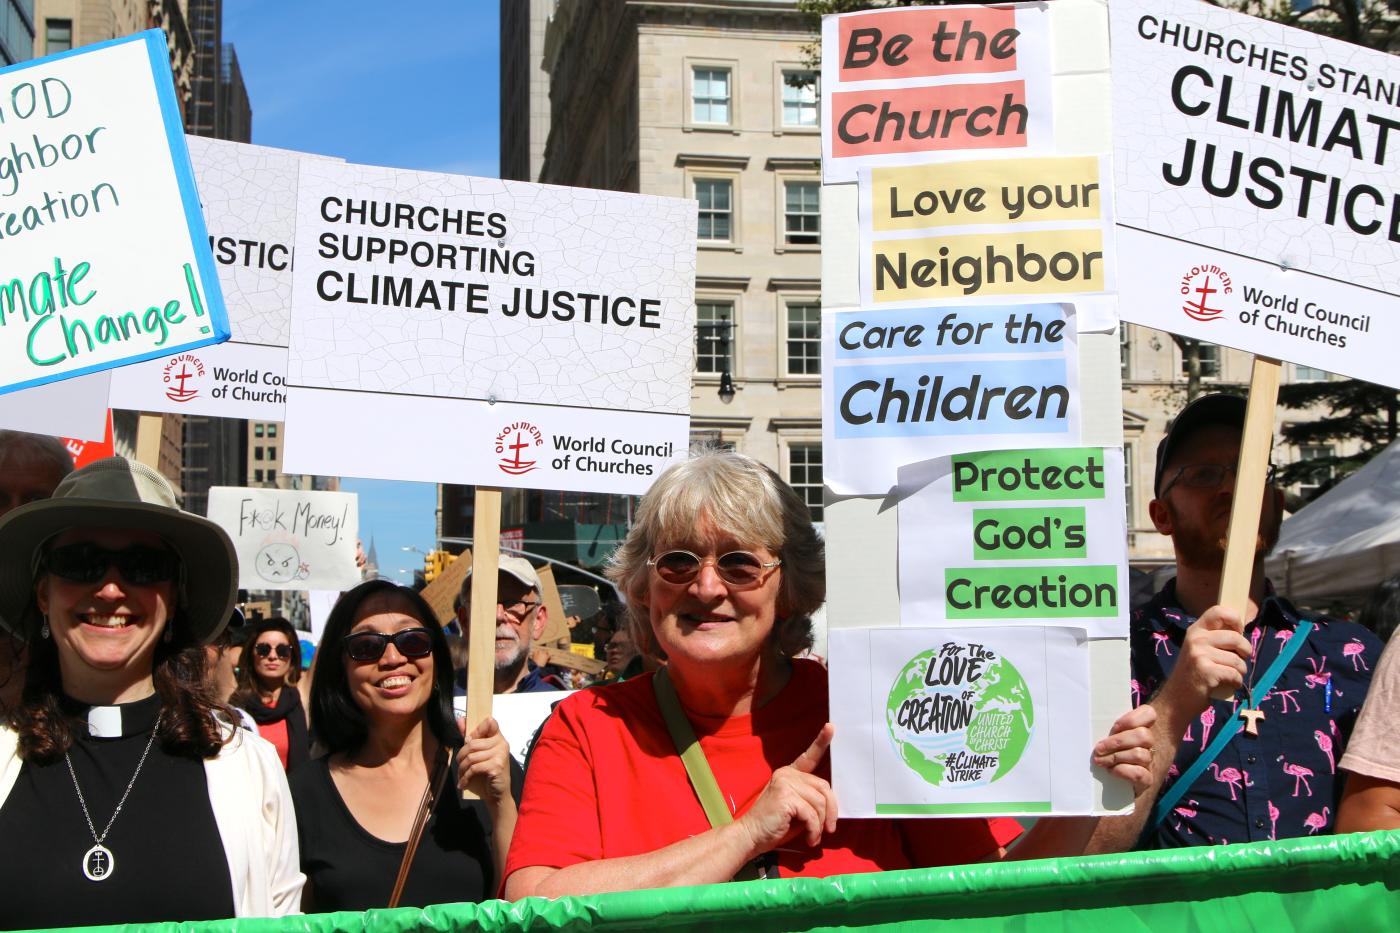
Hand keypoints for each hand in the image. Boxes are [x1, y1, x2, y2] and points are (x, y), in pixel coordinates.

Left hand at [456, 716, 512, 805]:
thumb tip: (460, 719)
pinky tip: (463, 783)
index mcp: (499, 738)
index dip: (477, 729)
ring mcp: (500, 755)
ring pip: (472, 757)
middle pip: (473, 743)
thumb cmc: (488, 772)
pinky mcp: (496, 766)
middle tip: (459, 764)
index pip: (490, 723)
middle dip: (461, 755)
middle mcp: (502, 744)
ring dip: (462, 768)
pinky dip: (466, 777)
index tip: (467, 740)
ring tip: (461, 775)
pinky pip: (474, 768)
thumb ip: (472, 737)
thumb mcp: (480, 754)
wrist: (498, 794)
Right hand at [734, 724, 837, 858]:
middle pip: (824, 787)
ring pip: (820, 802)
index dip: (821, 742)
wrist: (750, 836)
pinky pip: (812, 814)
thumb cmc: (774, 825)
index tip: (831, 727)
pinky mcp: (785, 795)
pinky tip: (809, 838)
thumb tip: (832, 804)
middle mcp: (787, 773)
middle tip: (828, 829)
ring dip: (820, 824)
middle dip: (831, 811)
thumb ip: (811, 800)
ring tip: (813, 836)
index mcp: (789, 774)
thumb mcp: (797, 809)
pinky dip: (814, 830)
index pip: (809, 757)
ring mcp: (785, 782)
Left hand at [1092, 704, 1156, 795]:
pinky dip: (1123, 771)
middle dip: (1117, 742)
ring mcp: (1150, 762)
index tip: (1114, 727)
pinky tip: (1111, 770)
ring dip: (1116, 757)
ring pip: (1140, 754)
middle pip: (1143, 736)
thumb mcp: (1109, 735)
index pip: (1149, 714)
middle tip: (1098, 748)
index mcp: (1143, 727)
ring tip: (1100, 760)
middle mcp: (1150, 744)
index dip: (1132, 719)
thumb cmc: (1108, 752)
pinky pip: (1140, 774)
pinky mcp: (1147, 780)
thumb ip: (1108, 727)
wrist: (1119, 782)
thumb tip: (1094, 722)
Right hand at [1158, 606, 1250, 716]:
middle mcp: (1196, 638)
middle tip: (1239, 661)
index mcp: (1195, 630)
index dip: (1235, 620)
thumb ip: (1215, 639)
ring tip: (1230, 676)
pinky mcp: (1206, 671)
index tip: (1238, 632)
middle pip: (1236, 637)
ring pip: (1238, 659)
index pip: (1219, 611)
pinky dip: (1236, 682)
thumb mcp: (1199, 650)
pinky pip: (1235, 674)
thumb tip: (1241, 631)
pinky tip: (1228, 684)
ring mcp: (1199, 654)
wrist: (1176, 700)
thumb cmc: (1194, 675)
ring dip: (1240, 671)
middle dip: (1245, 652)